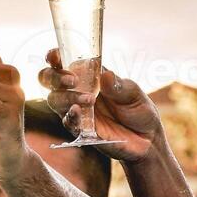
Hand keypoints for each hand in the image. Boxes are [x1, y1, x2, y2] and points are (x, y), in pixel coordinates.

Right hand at [38, 51, 161, 161]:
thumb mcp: (135, 94)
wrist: (147, 140)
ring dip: (66, 97)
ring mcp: (77, 110)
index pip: (65, 62)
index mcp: (89, 76)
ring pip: (54, 100)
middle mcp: (78, 91)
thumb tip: (105, 75)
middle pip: (49, 79)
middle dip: (54, 77)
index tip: (55, 56)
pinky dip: (70, 117)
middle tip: (72, 80)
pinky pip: (67, 122)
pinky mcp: (80, 130)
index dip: (55, 57)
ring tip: (89, 100)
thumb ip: (119, 86)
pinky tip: (78, 113)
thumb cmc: (139, 111)